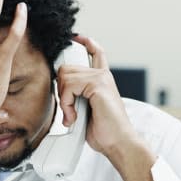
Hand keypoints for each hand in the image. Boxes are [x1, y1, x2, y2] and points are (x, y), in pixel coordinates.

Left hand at [56, 35, 140, 157]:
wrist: (119, 142)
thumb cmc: (106, 131)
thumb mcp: (87, 111)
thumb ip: (78, 97)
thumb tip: (61, 93)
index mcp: (103, 80)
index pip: (96, 53)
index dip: (85, 42)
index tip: (76, 38)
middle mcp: (103, 76)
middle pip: (67, 68)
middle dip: (61, 89)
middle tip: (68, 109)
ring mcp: (101, 78)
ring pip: (65, 76)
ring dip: (64, 100)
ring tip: (72, 116)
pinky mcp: (98, 84)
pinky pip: (69, 86)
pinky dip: (66, 104)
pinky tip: (73, 116)